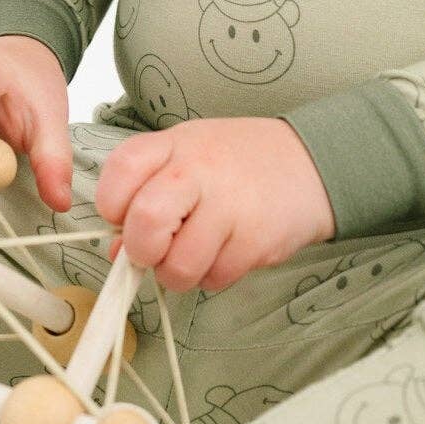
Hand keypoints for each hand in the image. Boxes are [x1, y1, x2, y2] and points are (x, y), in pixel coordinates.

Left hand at [92, 116, 334, 294]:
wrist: (312, 163)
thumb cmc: (237, 162)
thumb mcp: (186, 159)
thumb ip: (146, 195)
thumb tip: (116, 251)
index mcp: (173, 144)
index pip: (120, 171)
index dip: (112, 206)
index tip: (125, 216)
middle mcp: (199, 170)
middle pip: (144, 222)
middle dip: (142, 250)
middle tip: (156, 249)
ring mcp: (230, 206)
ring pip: (177, 266)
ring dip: (180, 272)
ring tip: (198, 250)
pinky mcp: (255, 240)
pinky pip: (214, 278)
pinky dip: (214, 274)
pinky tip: (228, 249)